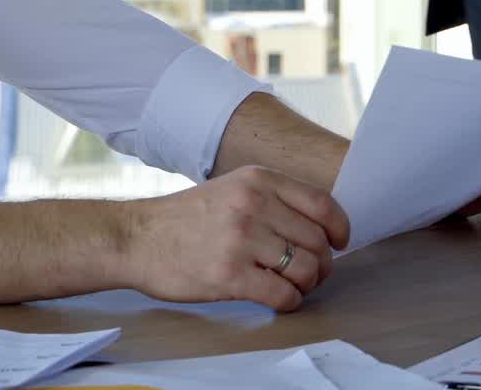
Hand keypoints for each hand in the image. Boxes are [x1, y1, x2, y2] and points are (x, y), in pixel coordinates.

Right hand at [121, 165, 349, 311]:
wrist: (140, 236)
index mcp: (258, 179)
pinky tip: (279, 299)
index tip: (340, 242)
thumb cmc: (189, 216)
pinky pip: (281, 294)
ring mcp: (241, 240)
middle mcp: (253, 204)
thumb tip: (318, 224)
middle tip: (313, 272)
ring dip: (308, 284)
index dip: (339, 228)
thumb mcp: (233, 187)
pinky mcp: (229, 275)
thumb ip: (272, 198)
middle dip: (323, 263)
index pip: (321, 203)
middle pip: (317, 240)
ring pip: (305, 269)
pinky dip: (289, 302)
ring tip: (295, 285)